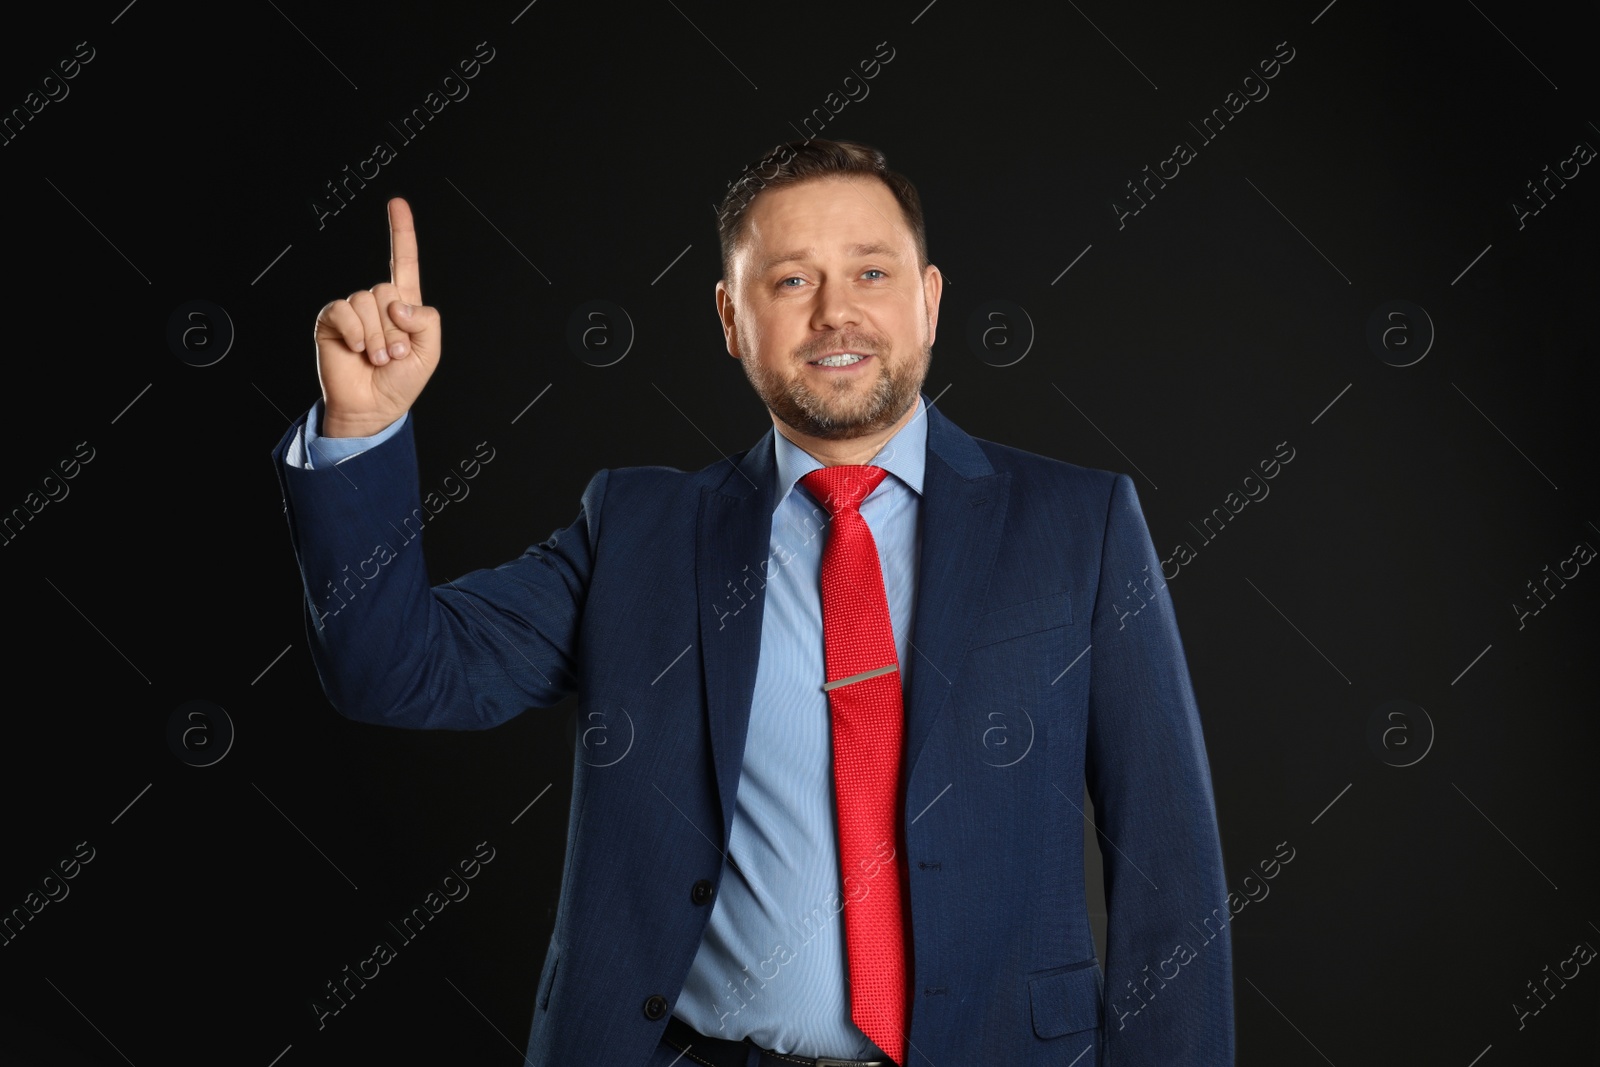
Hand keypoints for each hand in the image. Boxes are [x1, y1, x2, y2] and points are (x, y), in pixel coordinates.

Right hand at [314, 197, 441, 437]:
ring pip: (368, 301)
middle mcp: (377, 303)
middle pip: (388, 290)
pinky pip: (344, 310)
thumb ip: (426, 321)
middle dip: (395, 329)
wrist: (372, 407)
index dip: (401, 232)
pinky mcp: (332, 320)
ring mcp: (353, 311)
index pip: (403, 262)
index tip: (397, 203)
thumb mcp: (429, 352)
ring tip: (377, 358)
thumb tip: (397, 304)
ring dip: (377, 336)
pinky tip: (356, 350)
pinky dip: (355, 332)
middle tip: (393, 355)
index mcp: (404, 306)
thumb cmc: (400, 381)